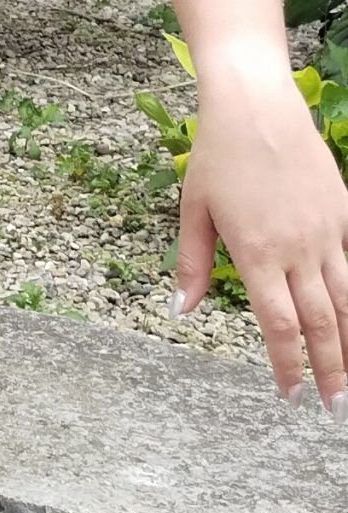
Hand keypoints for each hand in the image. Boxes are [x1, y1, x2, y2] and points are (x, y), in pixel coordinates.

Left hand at [178, 62, 347, 409]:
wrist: (258, 107)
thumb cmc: (218, 156)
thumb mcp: (193, 209)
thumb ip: (192, 263)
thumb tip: (181, 309)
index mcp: (256, 253)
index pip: (279, 326)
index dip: (286, 365)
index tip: (288, 394)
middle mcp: (298, 250)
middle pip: (322, 324)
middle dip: (329, 370)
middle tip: (332, 406)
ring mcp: (327, 233)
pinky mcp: (343, 215)